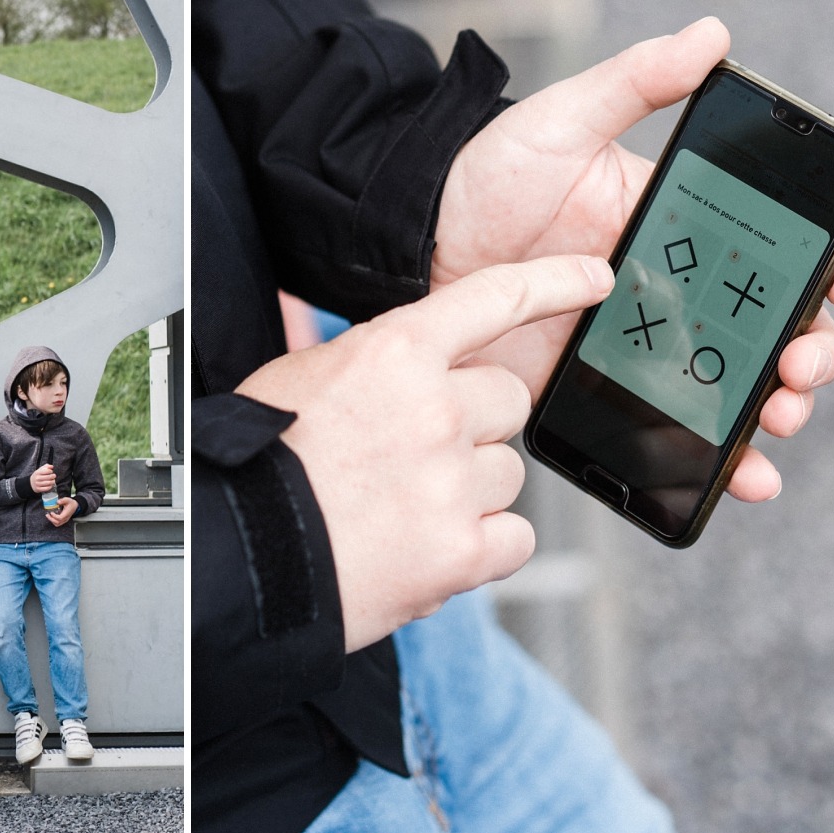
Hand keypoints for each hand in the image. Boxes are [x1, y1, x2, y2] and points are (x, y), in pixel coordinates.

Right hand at [30, 465, 55, 493]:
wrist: (31, 483)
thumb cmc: (38, 475)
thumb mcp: (41, 469)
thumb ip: (47, 466)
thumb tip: (52, 466)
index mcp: (37, 472)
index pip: (47, 471)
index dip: (51, 471)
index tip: (51, 471)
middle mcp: (37, 478)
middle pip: (49, 477)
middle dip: (53, 476)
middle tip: (54, 476)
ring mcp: (37, 484)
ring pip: (49, 483)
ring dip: (53, 481)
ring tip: (53, 480)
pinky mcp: (38, 489)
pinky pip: (47, 488)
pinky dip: (50, 486)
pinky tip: (51, 485)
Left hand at [47, 497, 78, 525]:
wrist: (75, 506)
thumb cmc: (71, 503)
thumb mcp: (67, 500)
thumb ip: (63, 500)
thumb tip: (57, 502)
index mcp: (66, 514)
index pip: (60, 518)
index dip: (54, 516)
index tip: (51, 512)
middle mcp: (65, 518)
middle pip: (57, 522)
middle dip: (51, 519)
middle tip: (47, 515)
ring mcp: (64, 520)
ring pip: (57, 524)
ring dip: (52, 521)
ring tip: (48, 516)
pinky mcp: (63, 520)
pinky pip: (58, 523)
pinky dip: (53, 521)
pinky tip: (51, 517)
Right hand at [237, 253, 614, 653]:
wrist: (238, 554)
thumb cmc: (255, 463)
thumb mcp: (297, 377)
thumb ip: (359, 356)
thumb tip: (366, 336)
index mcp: (393, 353)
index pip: (493, 300)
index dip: (553, 282)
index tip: (595, 277)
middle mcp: (435, 408)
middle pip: (509, 400)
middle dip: (476, 422)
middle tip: (417, 451)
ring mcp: (454, 481)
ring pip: (511, 472)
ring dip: (472, 488)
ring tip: (402, 506)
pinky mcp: (463, 551)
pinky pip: (516, 536)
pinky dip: (481, 545)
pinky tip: (427, 545)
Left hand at [433, 18, 833, 500]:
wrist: (414, 237)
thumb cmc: (487, 172)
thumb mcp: (563, 121)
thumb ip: (635, 82)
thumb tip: (713, 35)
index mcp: (678, 225)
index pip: (777, 248)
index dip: (833, 268)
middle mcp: (669, 288)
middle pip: (768, 327)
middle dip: (809, 351)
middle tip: (804, 367)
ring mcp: (634, 342)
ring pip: (727, 386)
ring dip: (770, 411)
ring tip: (777, 423)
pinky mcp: (593, 388)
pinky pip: (661, 431)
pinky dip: (708, 460)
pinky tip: (737, 478)